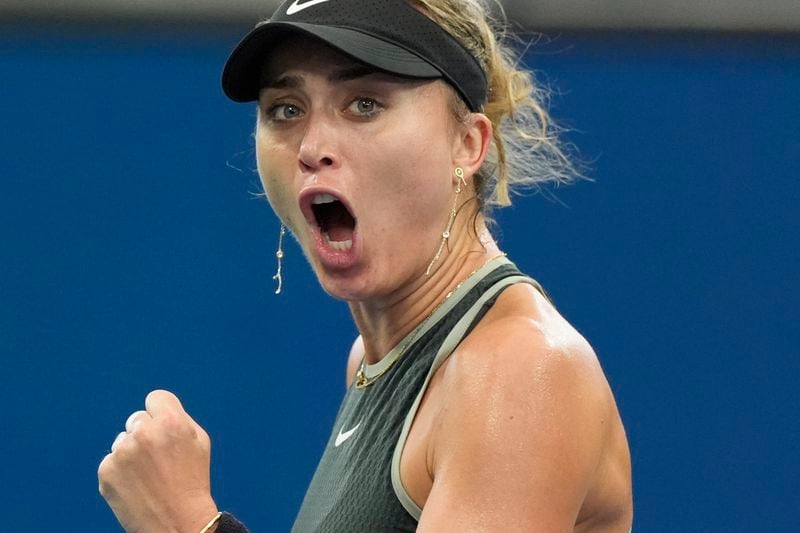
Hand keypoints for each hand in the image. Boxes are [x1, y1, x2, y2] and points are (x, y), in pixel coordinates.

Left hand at [98, 390, 218, 532]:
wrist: (177, 521)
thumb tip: (157, 409)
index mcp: (171, 422)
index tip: (163, 427)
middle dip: (146, 433)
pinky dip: (120, 471)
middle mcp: (145, 433)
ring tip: (148, 475)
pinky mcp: (106, 471)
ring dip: (132, 452)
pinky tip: (136, 485)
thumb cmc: (192, 480)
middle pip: (137, 418)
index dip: (161, 412)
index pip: (156, 398)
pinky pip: (111, 460)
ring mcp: (123, 452)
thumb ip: (179, 418)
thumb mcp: (199, 442)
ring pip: (122, 440)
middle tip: (158, 458)